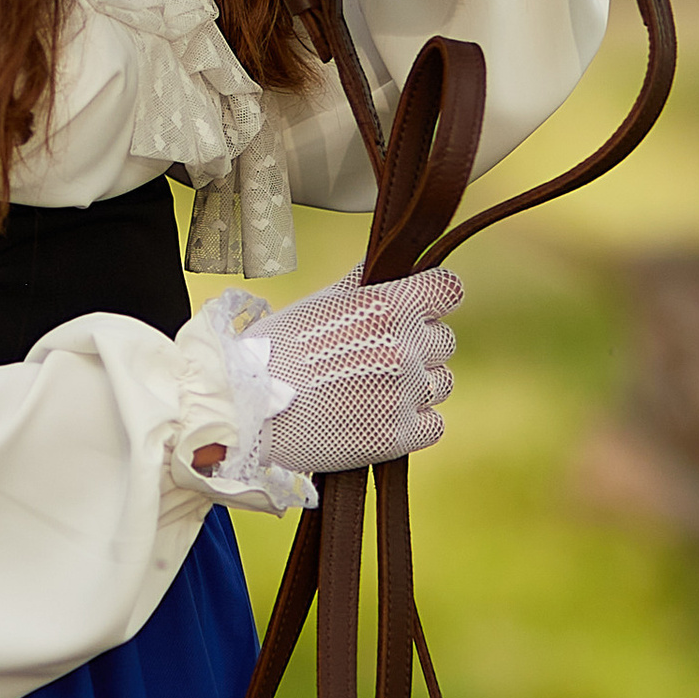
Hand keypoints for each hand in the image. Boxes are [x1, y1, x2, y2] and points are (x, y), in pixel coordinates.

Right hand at [249, 265, 460, 475]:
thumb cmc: (275, 351)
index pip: (448, 291)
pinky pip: (435, 424)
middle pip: (444, 341)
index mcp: (385, 307)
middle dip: (419, 345)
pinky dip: (415, 421)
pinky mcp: (399, 435)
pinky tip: (381, 415)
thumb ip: (361, 285)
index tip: (422, 308)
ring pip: (442, 382)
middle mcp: (403, 347)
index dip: (435, 299)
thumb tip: (384, 262)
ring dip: (417, 384)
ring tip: (374, 389)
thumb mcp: (318, 304)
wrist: (249, 410)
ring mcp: (404, 393)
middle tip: (378, 357)